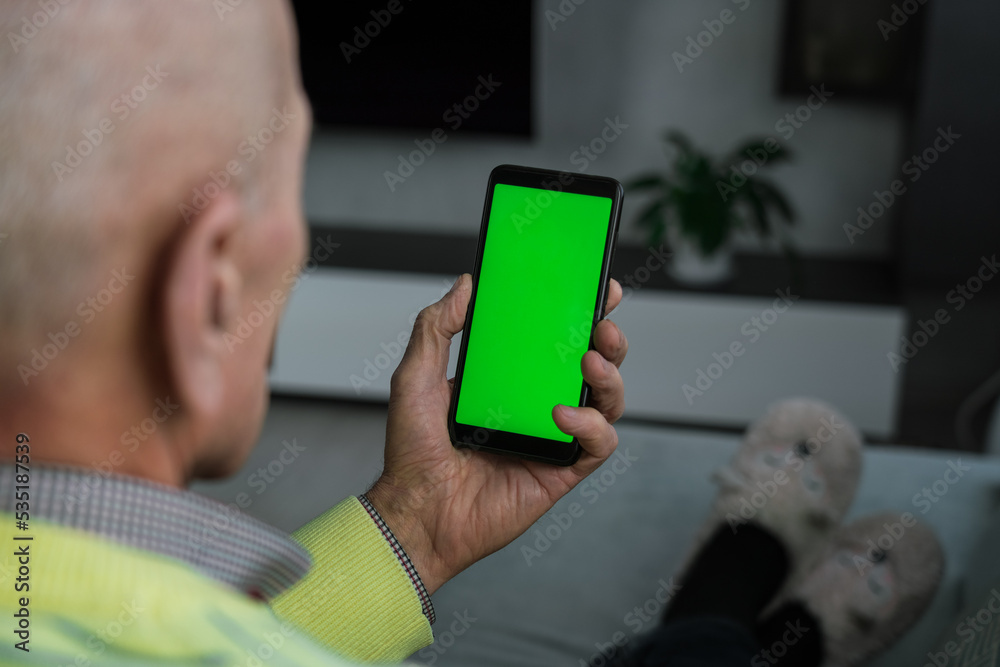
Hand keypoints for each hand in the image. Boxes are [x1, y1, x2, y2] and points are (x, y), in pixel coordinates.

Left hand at [366, 274, 628, 593]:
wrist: (416, 511)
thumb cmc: (413, 454)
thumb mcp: (415, 377)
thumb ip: (436, 327)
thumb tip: (465, 286)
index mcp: (507, 380)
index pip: (553, 340)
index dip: (579, 313)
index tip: (593, 286)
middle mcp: (535, 406)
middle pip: (592, 366)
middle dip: (609, 341)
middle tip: (601, 324)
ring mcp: (552, 437)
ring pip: (606, 401)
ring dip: (610, 377)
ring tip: (589, 363)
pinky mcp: (562, 470)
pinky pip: (598, 444)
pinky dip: (591, 425)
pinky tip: (563, 416)